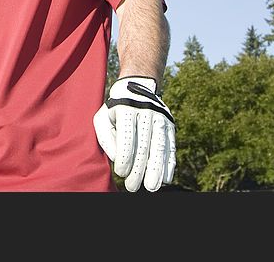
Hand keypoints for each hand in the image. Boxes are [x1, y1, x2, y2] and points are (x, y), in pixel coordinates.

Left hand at [93, 76, 175, 191]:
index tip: (121, 173)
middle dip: (139, 169)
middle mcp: (145, 111)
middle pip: (144, 144)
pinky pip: (170, 145)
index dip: (125, 156)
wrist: (137, 86)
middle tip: (132, 186)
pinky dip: (169, 163)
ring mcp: (160, 117)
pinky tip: (165, 179)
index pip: (127, 136)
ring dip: (156, 170)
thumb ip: (106, 137)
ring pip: (159, 146)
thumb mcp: (103, 117)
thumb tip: (117, 158)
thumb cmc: (114, 109)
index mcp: (126, 108)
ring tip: (151, 187)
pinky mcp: (170, 123)